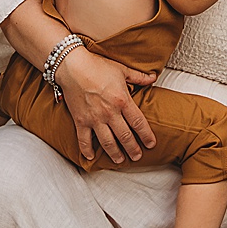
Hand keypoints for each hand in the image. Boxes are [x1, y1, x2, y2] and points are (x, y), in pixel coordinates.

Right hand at [55, 47, 156, 163]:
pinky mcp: (80, 121)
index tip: (151, 144)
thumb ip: (139, 77)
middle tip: (137, 157)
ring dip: (115, 154)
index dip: (146, 135)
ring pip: (107, 142)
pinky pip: (84, 140)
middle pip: (125, 137)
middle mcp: (110, 113)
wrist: (73, 67)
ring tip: (120, 161)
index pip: (139, 123)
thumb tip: (153, 78)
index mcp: (122, 101)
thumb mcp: (122, 70)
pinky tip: (91, 157)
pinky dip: (87, 150)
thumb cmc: (98, 66)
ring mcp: (94, 119)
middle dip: (133, 149)